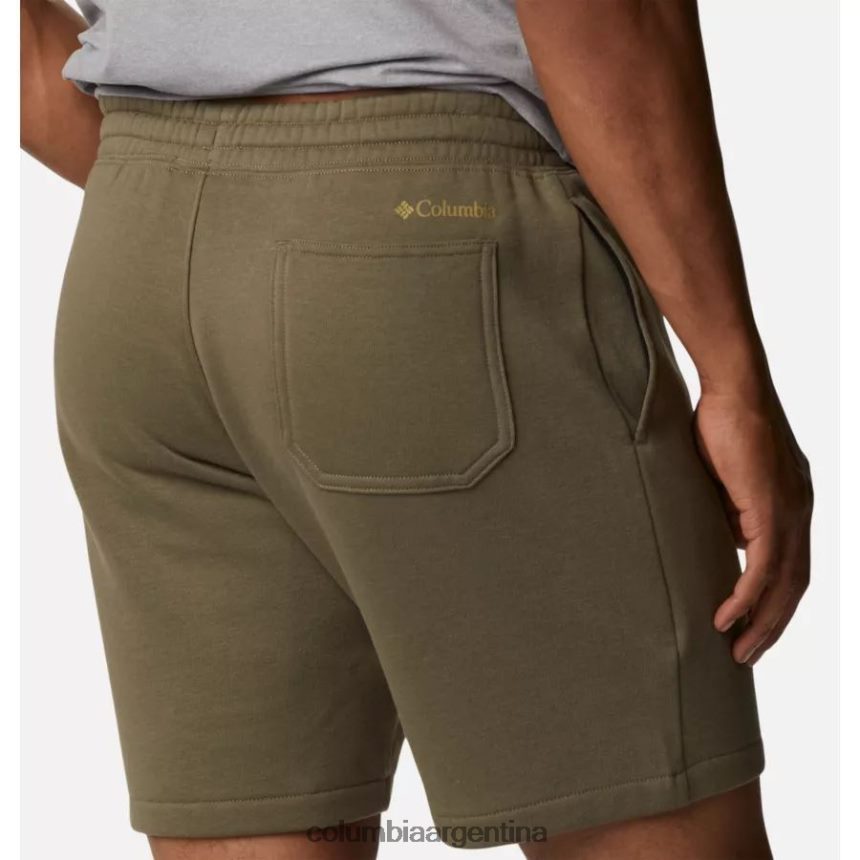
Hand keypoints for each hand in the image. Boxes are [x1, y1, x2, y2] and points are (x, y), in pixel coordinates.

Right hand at [694, 386, 812, 664]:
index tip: (751, 629)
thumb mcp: (725, 478)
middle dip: (772, 626)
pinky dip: (746, 597)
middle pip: (795, 586)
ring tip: (738, 651)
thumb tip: (724, 539)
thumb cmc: (723, 422)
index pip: (791, 569)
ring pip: (785, 585)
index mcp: (792, 506)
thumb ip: (730, 511)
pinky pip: (764, 567)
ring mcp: (791, 512)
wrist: (734, 389)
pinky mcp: (771, 508)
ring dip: (762, 622)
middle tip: (746, 655)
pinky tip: (726, 618)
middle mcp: (800, 514)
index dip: (774, 604)